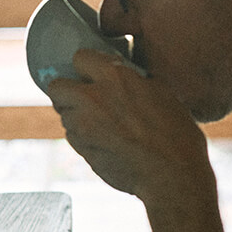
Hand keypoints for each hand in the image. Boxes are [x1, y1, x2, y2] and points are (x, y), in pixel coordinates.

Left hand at [46, 49, 210, 202]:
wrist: (171, 174)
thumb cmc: (175, 134)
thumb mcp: (161, 92)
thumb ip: (134, 79)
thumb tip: (123, 76)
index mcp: (115, 77)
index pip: (79, 57)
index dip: (85, 66)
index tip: (91, 73)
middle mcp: (92, 98)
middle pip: (57, 86)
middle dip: (67, 91)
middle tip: (83, 99)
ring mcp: (83, 125)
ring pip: (63, 113)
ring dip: (75, 116)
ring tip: (99, 124)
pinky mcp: (81, 148)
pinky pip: (72, 136)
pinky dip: (82, 137)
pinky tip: (104, 142)